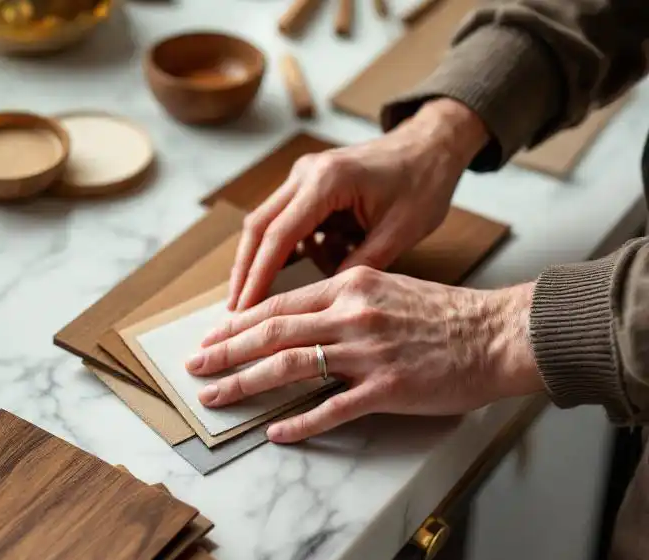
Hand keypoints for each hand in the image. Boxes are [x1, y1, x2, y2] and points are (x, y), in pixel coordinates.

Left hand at [187, 267, 543, 442]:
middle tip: (195, 368)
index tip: (211, 338)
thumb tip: (298, 321)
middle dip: (226, 352)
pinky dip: (300, 421)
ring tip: (216, 397)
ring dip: (246, 383)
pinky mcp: (387, 387)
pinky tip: (276, 432)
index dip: (237, 324)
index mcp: (351, 285)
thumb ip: (343, 301)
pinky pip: (332, 408)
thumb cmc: (445, 314)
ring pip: (290, 366)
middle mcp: (352, 314)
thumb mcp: (388, 289)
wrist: (499, 334)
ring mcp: (369, 352)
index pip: (278, 304)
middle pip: (272, 333)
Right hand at [227, 98, 489, 310]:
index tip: (246, 307)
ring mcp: (304, 176)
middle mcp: (306, 173)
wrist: (432, 144)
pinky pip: (285, 221)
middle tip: (234, 309)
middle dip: (245, 270)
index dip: (259, 275)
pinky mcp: (308, 184)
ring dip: (262, 261)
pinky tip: (299, 270)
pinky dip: (285, 249)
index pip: (279, 234)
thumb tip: (326, 300)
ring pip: (266, 224)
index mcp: (328, 181)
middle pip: (258, 227)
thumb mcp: (401, 231)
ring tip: (257, 300)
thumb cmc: (423, 182)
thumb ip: (362, 264)